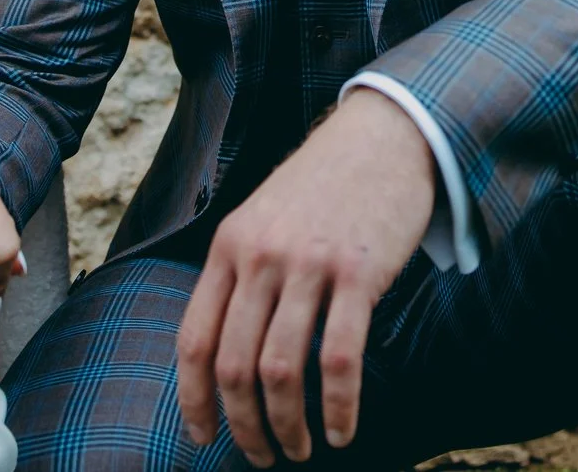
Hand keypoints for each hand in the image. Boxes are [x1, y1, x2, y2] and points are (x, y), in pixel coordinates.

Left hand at [176, 89, 434, 464]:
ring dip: (287, 425)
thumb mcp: (262, 218)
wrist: (384, 136)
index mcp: (229, 246)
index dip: (193, 400)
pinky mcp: (359, 273)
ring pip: (282, 370)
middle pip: (235, 365)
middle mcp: (261, 256)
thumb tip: (226, 351)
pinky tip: (341, 431)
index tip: (202, 437)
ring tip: (298, 449)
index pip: (194, 340)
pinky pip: (340, 359)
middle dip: (242, 425)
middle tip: (260, 455)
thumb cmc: (323, 186)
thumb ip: (241, 275)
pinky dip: (337, 407)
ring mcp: (309, 264)